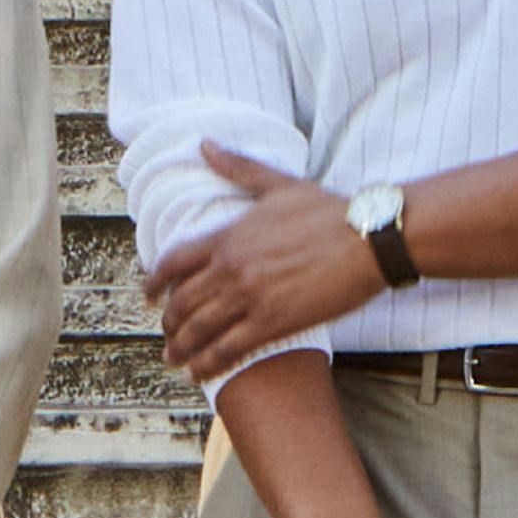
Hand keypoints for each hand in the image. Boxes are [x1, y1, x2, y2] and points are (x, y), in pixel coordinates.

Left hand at [148, 144, 389, 383]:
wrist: (369, 238)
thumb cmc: (330, 210)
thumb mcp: (279, 185)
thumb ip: (238, 168)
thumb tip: (204, 144)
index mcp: (230, 234)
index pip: (174, 260)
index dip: (154, 281)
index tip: (148, 295)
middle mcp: (232, 266)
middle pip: (182, 301)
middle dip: (168, 322)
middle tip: (166, 334)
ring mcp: (250, 296)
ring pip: (199, 329)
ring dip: (181, 347)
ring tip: (175, 359)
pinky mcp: (273, 322)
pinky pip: (228, 349)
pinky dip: (208, 363)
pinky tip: (200, 373)